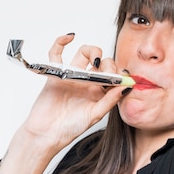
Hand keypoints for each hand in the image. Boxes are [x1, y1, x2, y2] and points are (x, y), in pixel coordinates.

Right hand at [0, 34, 126, 173]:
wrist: (46, 135)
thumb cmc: (70, 128)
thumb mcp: (95, 115)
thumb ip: (110, 100)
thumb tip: (127, 86)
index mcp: (99, 90)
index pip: (113, 73)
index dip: (119, 72)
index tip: (121, 78)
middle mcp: (88, 81)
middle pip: (102, 61)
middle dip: (107, 63)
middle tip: (106, 74)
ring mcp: (72, 75)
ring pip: (84, 53)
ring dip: (92, 50)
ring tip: (95, 60)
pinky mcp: (56, 74)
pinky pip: (56, 53)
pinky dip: (60, 42)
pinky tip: (69, 37)